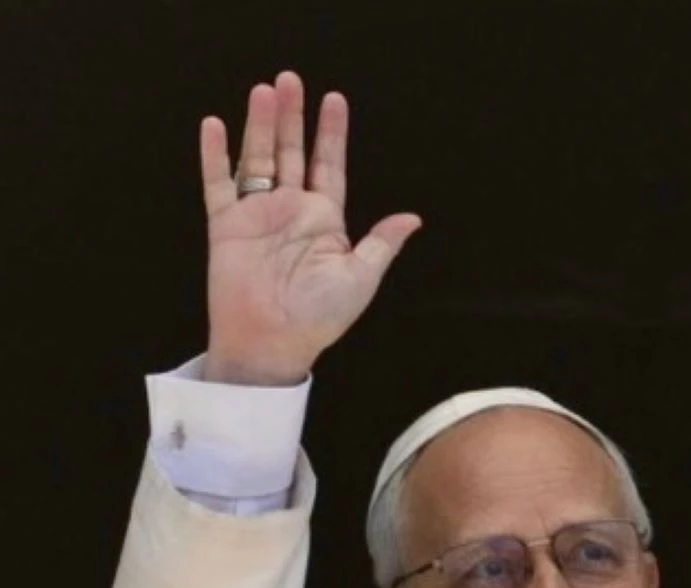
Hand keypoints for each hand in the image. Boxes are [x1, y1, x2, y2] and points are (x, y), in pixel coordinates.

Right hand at [200, 71, 421, 385]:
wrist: (274, 342)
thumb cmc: (320, 318)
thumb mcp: (360, 277)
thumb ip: (382, 243)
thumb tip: (412, 218)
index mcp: (324, 222)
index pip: (329, 167)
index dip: (332, 134)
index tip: (335, 100)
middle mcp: (291, 213)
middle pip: (291, 153)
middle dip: (292, 117)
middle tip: (291, 80)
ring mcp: (258, 216)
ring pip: (258, 159)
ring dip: (259, 125)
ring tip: (264, 91)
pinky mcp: (226, 226)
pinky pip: (218, 184)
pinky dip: (215, 156)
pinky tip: (215, 126)